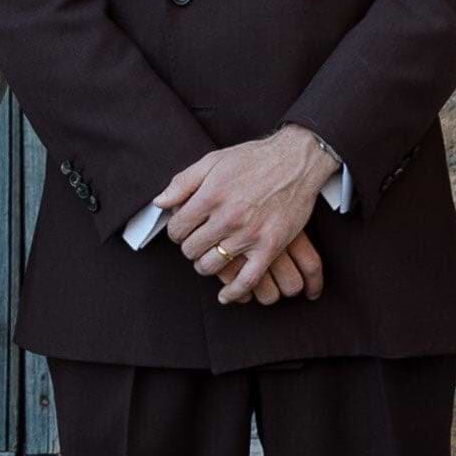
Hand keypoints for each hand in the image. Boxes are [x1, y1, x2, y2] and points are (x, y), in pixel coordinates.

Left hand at [157, 126, 335, 307]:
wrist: (296, 161)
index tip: (184, 230)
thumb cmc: (253, 159)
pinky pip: (246, 280)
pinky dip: (233, 292)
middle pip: (191, 249)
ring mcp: (249, 234)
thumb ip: (183, 182)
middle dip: (190, 247)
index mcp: (211, 195)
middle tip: (198, 241)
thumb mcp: (213, 160)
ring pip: (212, 266)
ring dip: (206, 265)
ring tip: (210, 257)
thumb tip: (159, 203)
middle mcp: (227, 217)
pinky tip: (225, 295)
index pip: (177, 229)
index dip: (176, 231)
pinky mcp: (270, 246)